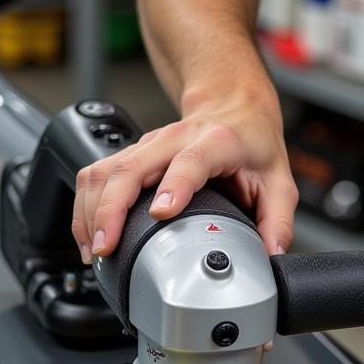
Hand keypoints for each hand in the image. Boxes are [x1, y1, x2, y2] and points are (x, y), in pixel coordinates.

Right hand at [70, 101, 297, 262]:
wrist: (232, 106)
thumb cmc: (251, 141)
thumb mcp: (278, 180)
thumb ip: (277, 220)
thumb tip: (270, 257)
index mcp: (216, 141)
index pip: (190, 160)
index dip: (173, 185)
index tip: (161, 213)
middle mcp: (174, 139)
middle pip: (129, 168)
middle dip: (110, 210)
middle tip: (106, 248)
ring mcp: (147, 145)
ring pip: (103, 171)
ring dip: (90, 212)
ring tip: (93, 251)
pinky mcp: (129, 154)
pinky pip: (95, 176)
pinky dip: (85, 209)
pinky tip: (88, 237)